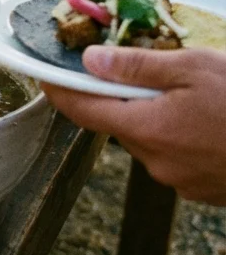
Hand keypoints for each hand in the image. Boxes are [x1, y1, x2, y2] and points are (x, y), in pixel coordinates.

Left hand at [42, 45, 225, 204]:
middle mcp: (155, 161)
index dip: (60, 90)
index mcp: (147, 128)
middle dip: (126, 98)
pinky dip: (183, 137)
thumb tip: (89, 62)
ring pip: (150, 140)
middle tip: (152, 72)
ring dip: (159, 118)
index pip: (82, 111)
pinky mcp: (203, 192)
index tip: (44, 74)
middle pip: (119, 124)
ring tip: (197, 98)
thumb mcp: (194, 67)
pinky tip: (211, 122)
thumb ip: (137, 65)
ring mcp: (180, 181)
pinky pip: (177, 158)